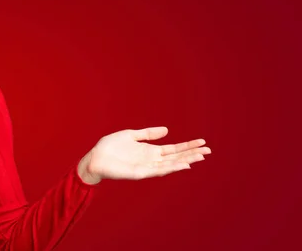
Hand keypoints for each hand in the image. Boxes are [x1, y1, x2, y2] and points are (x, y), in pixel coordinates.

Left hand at [78, 126, 210, 183]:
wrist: (95, 157)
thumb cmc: (110, 147)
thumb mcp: (131, 135)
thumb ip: (148, 134)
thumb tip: (167, 130)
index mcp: (149, 151)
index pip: (173, 149)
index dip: (187, 146)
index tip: (202, 142)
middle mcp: (151, 160)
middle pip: (176, 157)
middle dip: (192, 153)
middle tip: (208, 150)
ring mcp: (147, 167)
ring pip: (170, 165)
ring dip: (185, 161)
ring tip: (200, 157)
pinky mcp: (140, 173)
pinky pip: (158, 171)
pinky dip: (171, 168)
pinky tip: (182, 165)